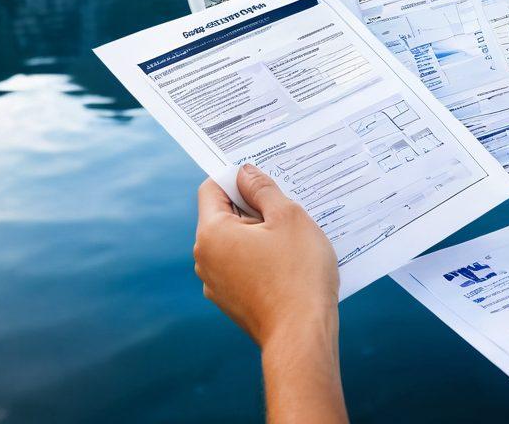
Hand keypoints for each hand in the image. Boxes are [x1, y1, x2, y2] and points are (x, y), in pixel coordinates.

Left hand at [194, 165, 338, 349]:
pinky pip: (243, 266)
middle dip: (254, 206)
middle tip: (287, 207)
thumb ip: (262, 189)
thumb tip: (245, 172)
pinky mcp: (232, 302)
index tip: (264, 177)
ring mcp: (217, 284)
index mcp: (211, 234)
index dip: (236, 177)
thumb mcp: (287, 216)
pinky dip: (262, 257)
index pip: (211, 189)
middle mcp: (205, 259)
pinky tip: (290, 262)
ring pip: (236, 241)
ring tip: (293, 237)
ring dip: (261, 233)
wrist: (303, 336)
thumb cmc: (297, 272)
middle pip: (225, 215)